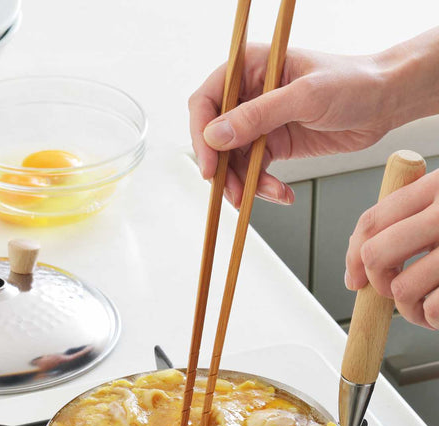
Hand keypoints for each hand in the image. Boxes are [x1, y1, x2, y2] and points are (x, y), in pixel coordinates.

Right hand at [189, 44, 393, 205]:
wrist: (386, 102)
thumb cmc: (353, 83)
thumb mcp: (304, 97)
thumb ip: (258, 115)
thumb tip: (215, 136)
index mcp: (249, 69)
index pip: (206, 101)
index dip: (202, 135)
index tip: (210, 165)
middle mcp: (248, 96)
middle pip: (216, 138)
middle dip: (224, 169)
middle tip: (234, 193)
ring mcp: (260, 123)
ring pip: (234, 160)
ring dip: (246, 183)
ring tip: (270, 194)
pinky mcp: (273, 145)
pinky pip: (255, 172)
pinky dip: (264, 187)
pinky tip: (282, 194)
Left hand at [345, 170, 438, 328]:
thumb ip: (411, 216)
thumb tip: (362, 255)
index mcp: (437, 187)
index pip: (372, 220)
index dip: (353, 255)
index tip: (353, 278)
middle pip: (376, 254)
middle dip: (376, 281)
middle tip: (390, 290)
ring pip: (400, 288)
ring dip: (407, 308)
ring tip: (423, 306)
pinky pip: (432, 308)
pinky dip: (432, 318)